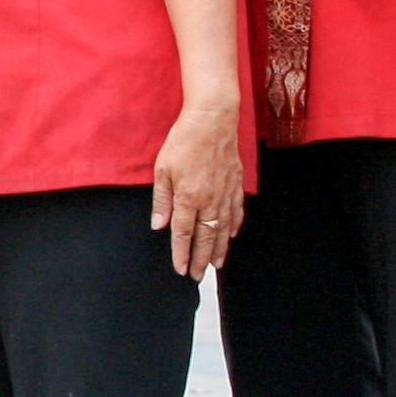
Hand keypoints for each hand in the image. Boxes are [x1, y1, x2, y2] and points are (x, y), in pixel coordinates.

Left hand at [150, 94, 242, 279]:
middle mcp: (209, 199)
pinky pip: (236, 212)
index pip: (184, 233)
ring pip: (223, 229)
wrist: (213, 119)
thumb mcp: (162, 169)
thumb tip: (159, 226)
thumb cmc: (183, 140)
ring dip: (219, 249)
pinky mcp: (236, 184)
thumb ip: (162, 200)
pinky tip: (231, 236)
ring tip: (216, 265)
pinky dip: (234, 227)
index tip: (181, 269)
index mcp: (188, 197)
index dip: (182, 253)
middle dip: (202, 259)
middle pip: (206, 237)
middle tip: (198, 276)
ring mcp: (225, 193)